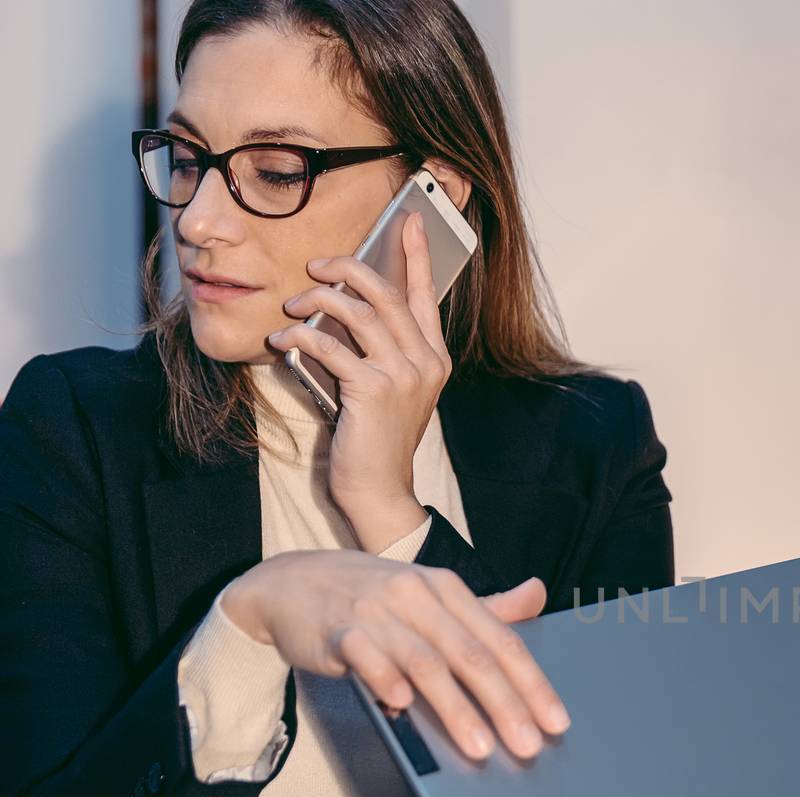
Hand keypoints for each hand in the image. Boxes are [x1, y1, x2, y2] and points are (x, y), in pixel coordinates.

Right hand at [223, 550, 568, 760]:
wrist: (291, 582)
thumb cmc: (372, 595)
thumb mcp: (431, 593)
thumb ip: (485, 606)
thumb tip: (537, 595)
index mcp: (447, 589)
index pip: (500, 640)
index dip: (532, 683)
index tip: (556, 721)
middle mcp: (417, 596)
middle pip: (470, 655)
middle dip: (505, 703)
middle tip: (528, 744)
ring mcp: (377, 612)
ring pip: (426, 663)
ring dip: (455, 708)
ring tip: (479, 748)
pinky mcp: (338, 630)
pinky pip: (366, 657)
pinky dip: (385, 680)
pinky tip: (402, 707)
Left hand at [266, 211, 448, 550]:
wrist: (379, 489)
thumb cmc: (376, 440)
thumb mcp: (388, 390)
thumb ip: (379, 351)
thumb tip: (340, 308)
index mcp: (434, 358)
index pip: (425, 295)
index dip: (417, 255)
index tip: (412, 221)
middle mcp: (426, 362)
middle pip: (388, 294)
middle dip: (349, 269)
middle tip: (318, 263)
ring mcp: (404, 375)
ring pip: (360, 312)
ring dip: (319, 300)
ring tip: (292, 304)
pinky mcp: (374, 390)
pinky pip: (330, 345)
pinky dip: (301, 337)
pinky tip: (282, 340)